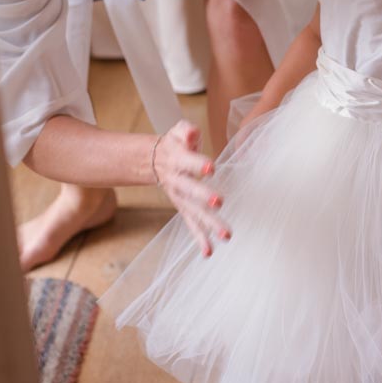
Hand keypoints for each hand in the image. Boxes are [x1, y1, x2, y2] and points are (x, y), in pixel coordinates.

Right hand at [153, 120, 231, 256]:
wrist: (155, 161)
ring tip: (226, 235)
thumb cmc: (175, 144)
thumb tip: (193, 132)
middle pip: (190, 190)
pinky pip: (193, 225)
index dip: (198, 164)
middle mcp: (178, 182)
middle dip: (203, 196)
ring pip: (195, 212)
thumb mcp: (178, 131)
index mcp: (177, 160)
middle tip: (219, 201)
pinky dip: (200, 239)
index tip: (210, 167)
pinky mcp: (185, 208)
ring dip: (210, 224)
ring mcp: (181, 198)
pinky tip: (209, 252)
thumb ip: (186, 130)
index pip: (188, 161)